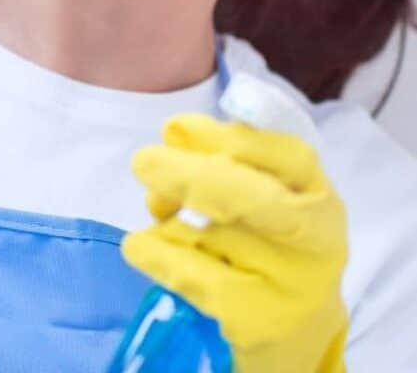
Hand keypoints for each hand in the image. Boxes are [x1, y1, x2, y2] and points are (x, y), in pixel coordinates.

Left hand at [121, 114, 348, 372]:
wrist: (300, 329)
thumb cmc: (273, 240)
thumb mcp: (270, 192)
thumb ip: (231, 155)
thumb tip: (176, 131)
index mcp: (320, 195)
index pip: (286, 156)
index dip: (224, 138)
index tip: (174, 128)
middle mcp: (315, 240)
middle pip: (252, 199)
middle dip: (191, 176)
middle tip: (143, 162)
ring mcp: (290, 286)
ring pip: (211, 236)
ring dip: (169, 219)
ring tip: (159, 210)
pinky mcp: (257, 321)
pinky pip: (194, 278)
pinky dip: (157, 255)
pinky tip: (138, 246)